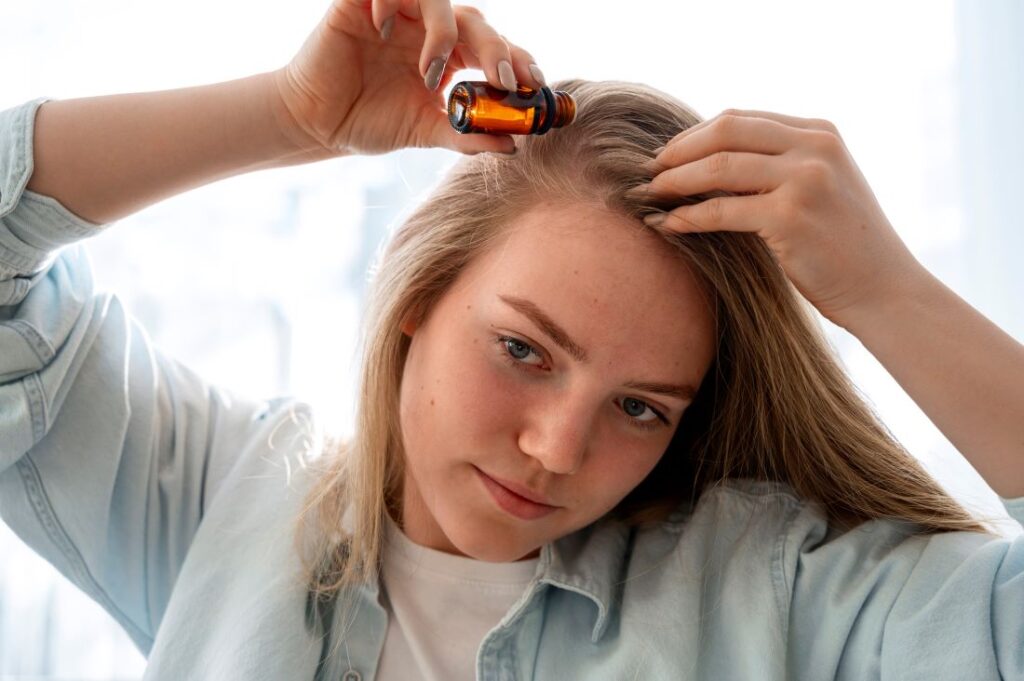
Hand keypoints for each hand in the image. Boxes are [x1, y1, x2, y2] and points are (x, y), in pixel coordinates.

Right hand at [271, 0, 544, 156]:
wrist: (317, 123)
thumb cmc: (370, 122)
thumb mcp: (426, 131)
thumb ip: (467, 136)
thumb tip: (513, 146)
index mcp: (449, 57)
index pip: (494, 49)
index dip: (517, 61)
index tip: (531, 87)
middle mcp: (429, 31)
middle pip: (476, 23)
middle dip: (496, 50)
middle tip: (502, 80)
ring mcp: (399, 14)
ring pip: (440, 0)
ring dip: (445, 33)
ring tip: (432, 72)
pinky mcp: (362, 4)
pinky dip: (393, 3)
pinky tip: (385, 32)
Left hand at [631, 110, 926, 327]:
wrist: (884, 289)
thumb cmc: (843, 245)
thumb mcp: (821, 185)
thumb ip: (779, 164)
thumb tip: (708, 161)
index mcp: (819, 132)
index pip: (740, 118)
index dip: (694, 135)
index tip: (667, 155)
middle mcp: (815, 147)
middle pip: (725, 131)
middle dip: (678, 151)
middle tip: (649, 172)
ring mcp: (805, 179)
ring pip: (718, 167)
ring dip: (675, 181)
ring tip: (651, 195)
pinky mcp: (791, 216)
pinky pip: (722, 211)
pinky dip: (688, 217)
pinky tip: (668, 224)